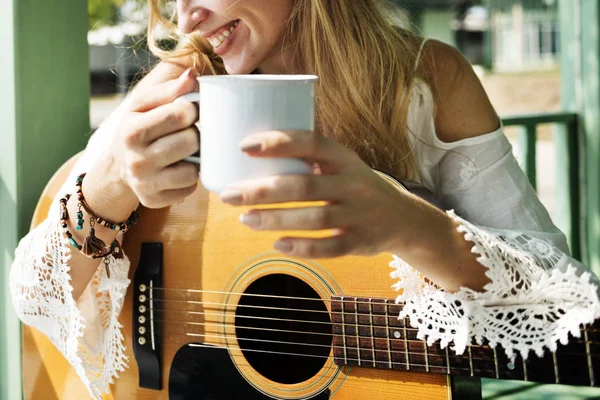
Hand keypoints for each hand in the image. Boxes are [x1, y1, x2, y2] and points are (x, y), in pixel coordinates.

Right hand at [109, 68, 199, 207]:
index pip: (182, 114)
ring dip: (196, 159)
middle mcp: (136, 159)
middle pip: (191, 141)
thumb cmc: (139, 126)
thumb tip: (193, 76)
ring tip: (186, 152)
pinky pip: (189, 189)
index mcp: (133, 129)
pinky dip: (189, 178)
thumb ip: (170, 89)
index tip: (190, 111)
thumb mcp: (146, 103)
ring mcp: (145, 183)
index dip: (193, 109)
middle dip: (196, 134)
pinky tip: (179, 169)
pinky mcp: (154, 201)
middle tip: (189, 132)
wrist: (119, 165)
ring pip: (193, 170)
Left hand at [218, 130, 411, 257]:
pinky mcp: (361, 242)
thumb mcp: (341, 165)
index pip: (311, 143)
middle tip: (229, 195)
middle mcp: (354, 183)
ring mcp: (359, 214)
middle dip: (263, 191)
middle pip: (305, 186)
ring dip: (277, 219)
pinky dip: (304, 248)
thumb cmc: (354, 186)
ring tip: (246, 220)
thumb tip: (249, 159)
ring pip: (315, 218)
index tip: (244, 146)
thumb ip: (308, 161)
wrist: (402, 218)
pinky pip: (331, 248)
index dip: (278, 142)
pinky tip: (278, 245)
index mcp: (344, 158)